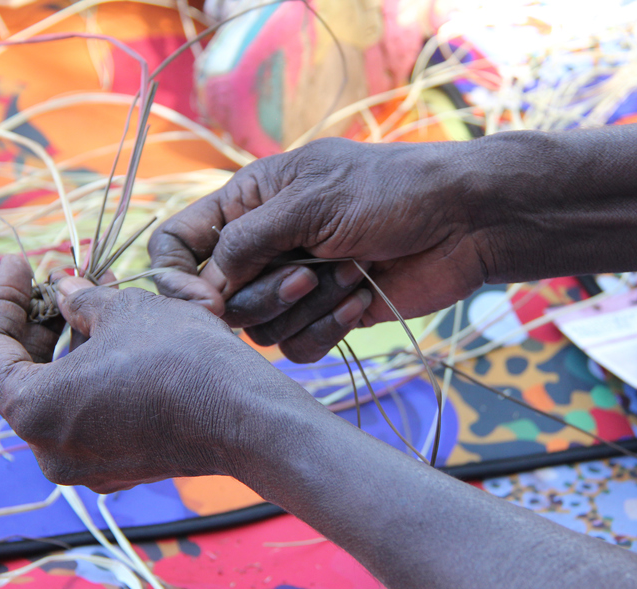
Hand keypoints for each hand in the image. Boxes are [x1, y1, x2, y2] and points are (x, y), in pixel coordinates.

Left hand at [0, 255, 304, 492]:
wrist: (244, 415)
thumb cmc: (179, 359)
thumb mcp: (123, 311)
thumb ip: (79, 300)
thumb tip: (63, 290)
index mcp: (32, 410)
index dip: (5, 298)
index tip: (20, 263)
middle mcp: (48, 449)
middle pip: (25, 374)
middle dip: (41, 321)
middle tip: (60, 277)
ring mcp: (85, 465)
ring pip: (61, 394)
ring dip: (72, 344)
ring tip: (99, 296)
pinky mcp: (120, 466)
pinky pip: (90, 414)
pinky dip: (95, 375)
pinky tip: (119, 338)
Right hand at [149, 137, 494, 362]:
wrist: (460, 222)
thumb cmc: (387, 192)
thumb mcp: (308, 201)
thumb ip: (245, 242)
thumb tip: (205, 288)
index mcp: (246, 203)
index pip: (178, 243)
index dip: (176, 276)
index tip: (205, 301)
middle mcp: (262, 247)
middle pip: (219, 299)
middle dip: (265, 292)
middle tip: (308, 269)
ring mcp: (292, 284)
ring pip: (259, 329)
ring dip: (307, 305)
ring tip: (351, 269)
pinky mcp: (324, 316)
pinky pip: (297, 347)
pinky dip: (328, 327)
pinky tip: (361, 297)